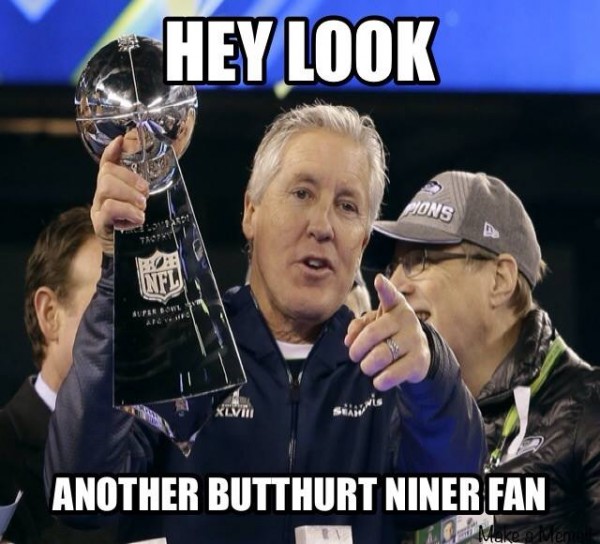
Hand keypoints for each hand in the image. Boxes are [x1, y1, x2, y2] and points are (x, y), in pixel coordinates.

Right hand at [91, 136, 149, 254]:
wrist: (129, 259)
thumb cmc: (139, 230)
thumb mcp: (143, 207)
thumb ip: (145, 191)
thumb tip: (159, 174)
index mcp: (112, 189)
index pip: (107, 164)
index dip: (112, 151)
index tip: (122, 140)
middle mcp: (101, 196)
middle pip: (106, 174)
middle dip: (129, 179)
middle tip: (145, 194)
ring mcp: (98, 210)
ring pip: (106, 188)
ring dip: (129, 195)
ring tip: (142, 208)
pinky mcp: (100, 225)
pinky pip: (108, 209)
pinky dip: (127, 211)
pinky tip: (138, 219)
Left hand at [344, 274, 429, 390]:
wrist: (418, 355)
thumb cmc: (390, 335)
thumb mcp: (376, 325)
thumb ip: (359, 326)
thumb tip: (348, 340)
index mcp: (395, 307)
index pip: (390, 295)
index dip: (384, 288)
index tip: (378, 280)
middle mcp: (407, 320)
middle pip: (373, 333)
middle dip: (358, 348)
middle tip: (354, 356)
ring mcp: (415, 340)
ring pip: (381, 355)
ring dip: (367, 365)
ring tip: (367, 367)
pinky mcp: (419, 361)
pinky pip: (393, 373)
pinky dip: (381, 380)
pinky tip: (378, 380)